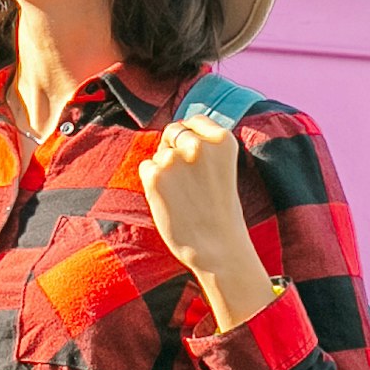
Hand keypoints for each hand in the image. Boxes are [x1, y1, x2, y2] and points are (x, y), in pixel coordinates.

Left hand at [140, 114, 280, 330]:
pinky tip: (169, 200)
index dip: (190, 138)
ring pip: (158, 153)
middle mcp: (199, 144)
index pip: (194, 121)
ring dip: (164, 169)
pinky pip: (146, 167)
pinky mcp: (155, 176)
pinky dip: (152, 182)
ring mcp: (175, 159)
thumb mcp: (223, 167)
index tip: (196, 160)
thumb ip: (204, 146)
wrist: (218, 248)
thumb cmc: (220, 210)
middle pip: (173, 131)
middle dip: (173, 148)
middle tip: (187, 180)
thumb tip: (174, 131)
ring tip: (182, 195)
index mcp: (223, 139)